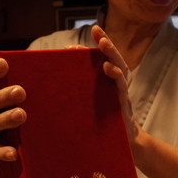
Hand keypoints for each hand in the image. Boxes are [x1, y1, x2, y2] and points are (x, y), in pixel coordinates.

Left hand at [90, 25, 138, 141]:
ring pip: (120, 69)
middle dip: (107, 43)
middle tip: (97, 30)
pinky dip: (115, 75)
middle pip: (114, 60)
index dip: (100, 45)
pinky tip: (107, 67)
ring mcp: (121, 95)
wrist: (122, 146)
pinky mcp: (123, 105)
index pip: (105, 60)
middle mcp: (117, 86)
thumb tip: (55, 83)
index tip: (89, 33)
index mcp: (110, 85)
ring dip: (111, 53)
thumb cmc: (104, 127)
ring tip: (103, 42)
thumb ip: (81, 94)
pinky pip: (121, 88)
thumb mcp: (91, 108)